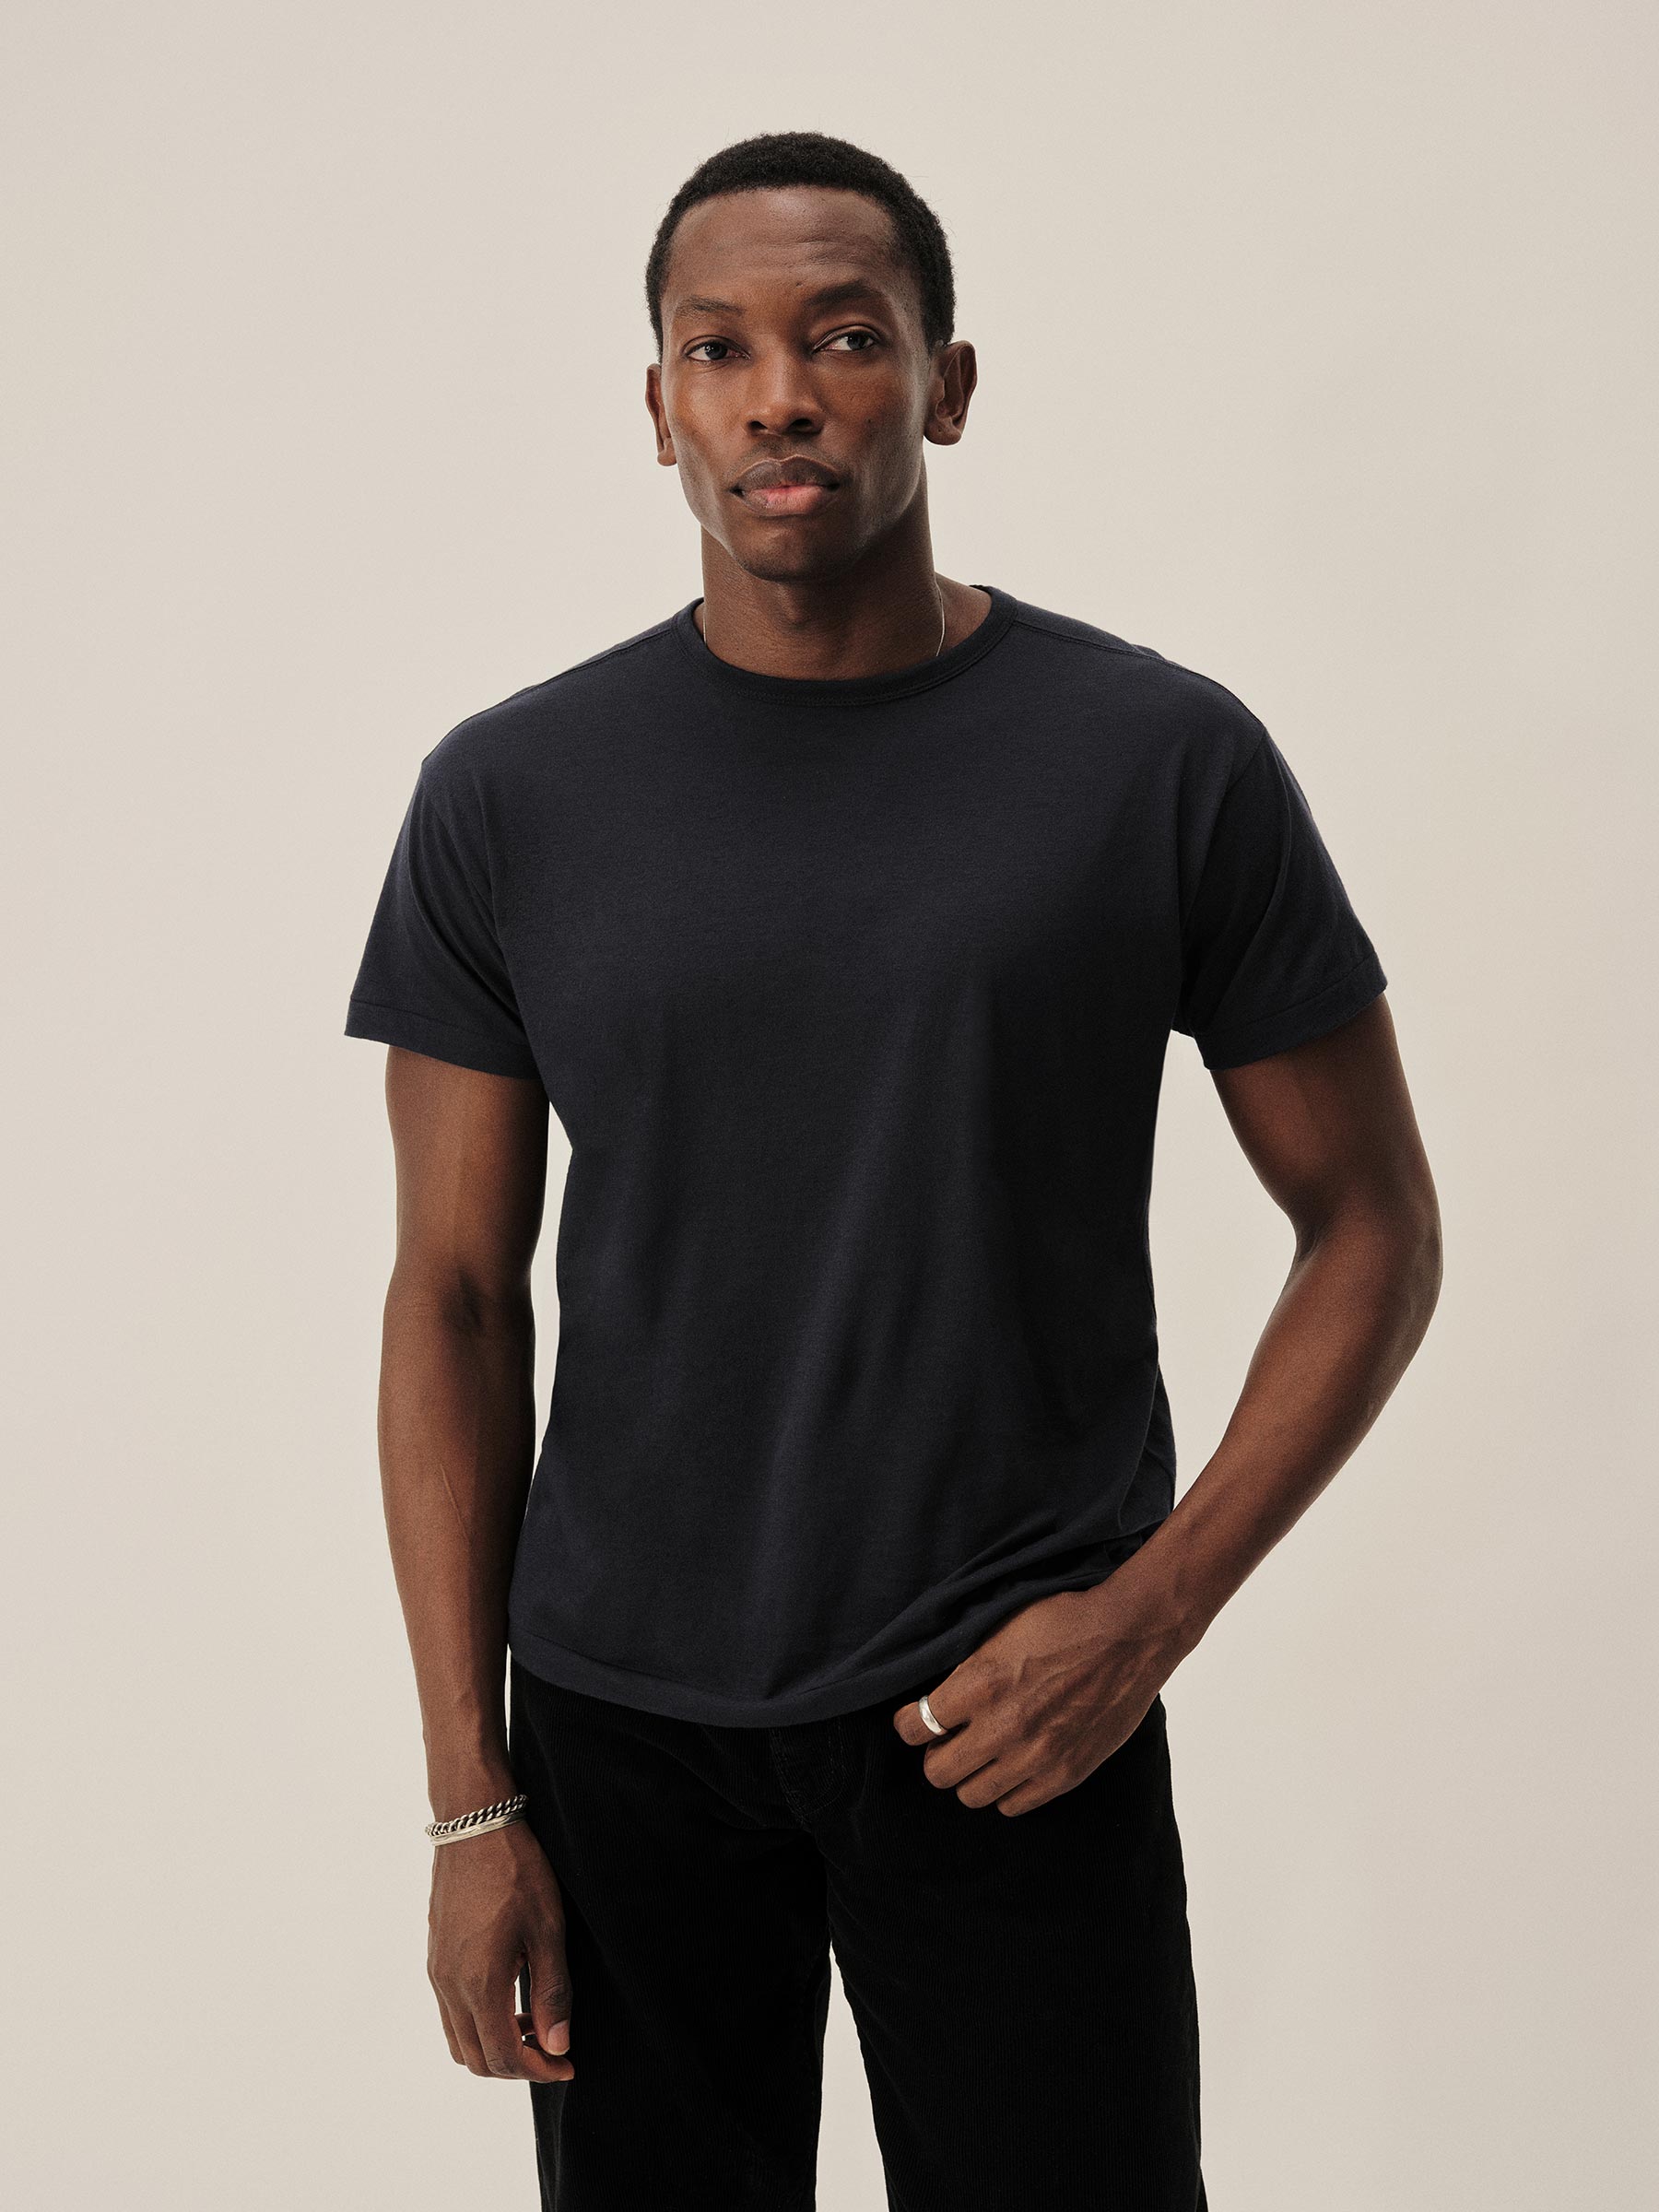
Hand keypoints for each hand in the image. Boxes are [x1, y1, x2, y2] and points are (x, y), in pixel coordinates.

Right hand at [427, 1817, 574, 2080]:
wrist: (474, 1825)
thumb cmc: (517, 1871)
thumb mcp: (548, 1929)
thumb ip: (553, 1992)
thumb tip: (557, 2046)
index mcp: (479, 1983)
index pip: (504, 2057)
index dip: (539, 2071)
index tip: (567, 2063)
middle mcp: (449, 1986)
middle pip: (476, 2060)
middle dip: (517, 2066)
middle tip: (553, 2049)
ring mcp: (437, 1972)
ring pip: (458, 2041)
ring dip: (494, 2047)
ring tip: (532, 2024)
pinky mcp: (434, 1957)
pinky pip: (450, 2014)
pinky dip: (478, 2024)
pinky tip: (508, 1997)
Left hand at [892, 1570, 1189, 1816]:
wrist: (1128, 1635)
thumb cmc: (1065, 1621)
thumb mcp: (1000, 1630)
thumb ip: (966, 1669)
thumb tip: (937, 1694)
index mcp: (980, 1683)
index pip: (915, 1727)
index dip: (907, 1724)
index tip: (913, 1721)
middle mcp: (1002, 1727)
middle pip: (938, 1772)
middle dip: (936, 1754)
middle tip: (948, 1740)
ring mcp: (1035, 1756)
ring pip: (972, 1796)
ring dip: (970, 1776)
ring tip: (982, 1755)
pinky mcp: (1065, 1774)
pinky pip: (1014, 1805)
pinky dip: (1006, 1790)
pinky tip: (1013, 1766)